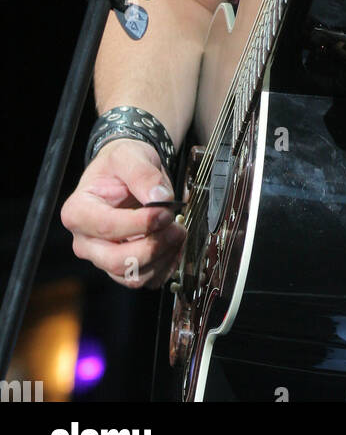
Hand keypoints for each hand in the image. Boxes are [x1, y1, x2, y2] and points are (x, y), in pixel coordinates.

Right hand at [60, 139, 185, 289]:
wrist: (125, 173)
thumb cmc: (120, 164)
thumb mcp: (129, 155)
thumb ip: (143, 173)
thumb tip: (160, 197)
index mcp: (78, 212)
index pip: (107, 228)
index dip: (140, 224)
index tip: (165, 211)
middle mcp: (85, 241)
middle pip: (117, 261)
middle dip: (153, 246)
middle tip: (176, 226)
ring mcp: (102, 258)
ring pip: (132, 276)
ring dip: (162, 257)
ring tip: (178, 231)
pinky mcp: (121, 268)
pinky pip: (145, 280)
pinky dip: (165, 267)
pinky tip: (174, 245)